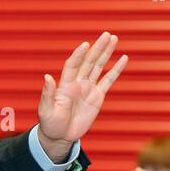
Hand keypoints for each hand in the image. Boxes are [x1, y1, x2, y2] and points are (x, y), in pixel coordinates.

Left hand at [36, 33, 127, 153]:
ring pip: (98, 66)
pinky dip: (116, 70)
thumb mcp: (46, 111)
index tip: (85, 45)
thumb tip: (47, 77)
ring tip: (114, 39)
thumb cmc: (50, 124)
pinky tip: (123, 58)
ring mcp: (88, 88)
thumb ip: (48, 94)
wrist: (60, 136)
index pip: (72, 65)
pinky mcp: (97, 96)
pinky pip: (108, 80)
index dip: (79, 55)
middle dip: (97, 48)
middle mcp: (77, 82)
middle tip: (107, 34)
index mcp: (64, 84)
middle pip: (88, 61)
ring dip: (106, 53)